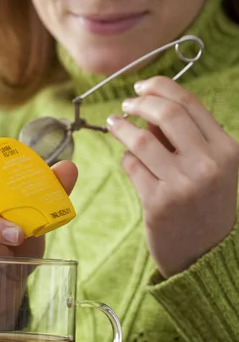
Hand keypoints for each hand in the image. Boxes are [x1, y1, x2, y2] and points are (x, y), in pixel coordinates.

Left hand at [106, 76, 238, 277]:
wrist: (204, 254)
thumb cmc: (203, 203)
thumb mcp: (210, 166)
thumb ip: (184, 136)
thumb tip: (149, 107)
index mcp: (226, 148)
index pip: (189, 102)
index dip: (159, 87)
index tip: (141, 87)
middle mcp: (209, 164)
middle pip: (166, 114)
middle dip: (139, 103)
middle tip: (126, 105)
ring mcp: (183, 185)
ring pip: (142, 140)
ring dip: (122, 128)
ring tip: (114, 125)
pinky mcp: (158, 204)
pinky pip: (132, 167)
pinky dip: (126, 158)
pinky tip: (128, 160)